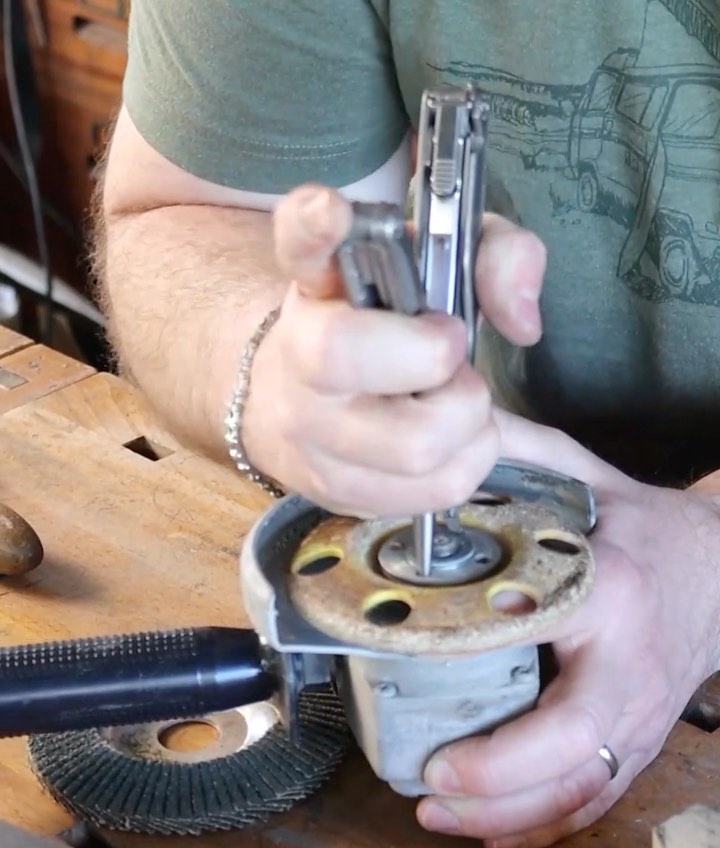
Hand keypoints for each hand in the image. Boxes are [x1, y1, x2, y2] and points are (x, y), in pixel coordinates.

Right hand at [243, 184, 544, 516]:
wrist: (299, 404)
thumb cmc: (384, 327)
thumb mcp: (439, 268)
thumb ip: (496, 261)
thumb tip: (524, 321)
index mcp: (318, 283)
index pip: (298, 238)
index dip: (315, 224)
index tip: (335, 211)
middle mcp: (296, 355)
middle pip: (349, 358)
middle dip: (437, 362)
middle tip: (447, 357)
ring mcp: (306, 433)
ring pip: (415, 446)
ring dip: (467, 424)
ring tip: (453, 404)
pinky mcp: (332, 492)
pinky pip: (431, 493)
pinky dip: (465, 465)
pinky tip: (451, 442)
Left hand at [416, 410, 719, 847]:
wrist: (715, 568)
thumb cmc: (641, 528)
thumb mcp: (582, 475)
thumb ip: (518, 451)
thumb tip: (448, 440)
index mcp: (605, 597)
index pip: (546, 657)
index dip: (492, 710)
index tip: (433, 731)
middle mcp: (627, 669)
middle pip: (568, 754)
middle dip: (495, 786)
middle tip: (426, 786)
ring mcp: (639, 713)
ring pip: (578, 790)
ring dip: (507, 816)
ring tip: (439, 814)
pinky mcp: (636, 736)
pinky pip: (594, 796)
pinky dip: (543, 823)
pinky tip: (494, 830)